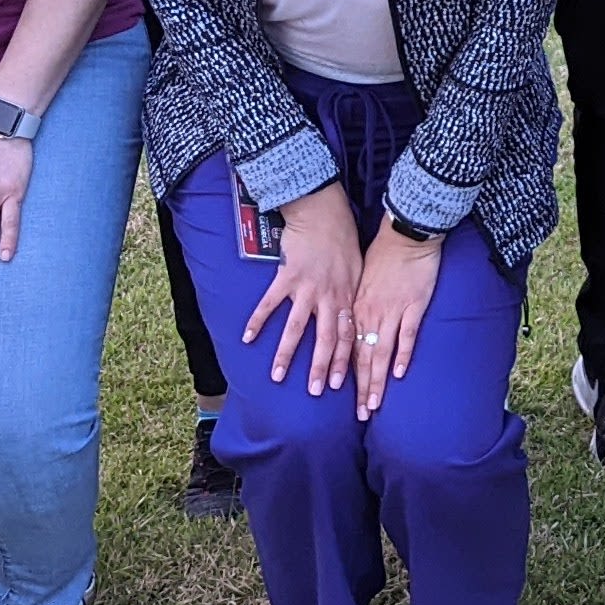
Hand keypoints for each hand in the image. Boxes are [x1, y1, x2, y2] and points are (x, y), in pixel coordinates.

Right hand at [242, 189, 365, 395]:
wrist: (323, 212)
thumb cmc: (342, 238)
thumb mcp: (357, 269)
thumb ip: (352, 294)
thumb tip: (352, 316)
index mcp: (347, 297)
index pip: (348, 337)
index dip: (343, 362)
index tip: (338, 385)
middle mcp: (328, 297)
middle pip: (325, 340)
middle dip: (319, 368)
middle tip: (313, 392)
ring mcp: (307, 288)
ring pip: (297, 328)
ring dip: (286, 354)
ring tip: (276, 376)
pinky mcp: (286, 277)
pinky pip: (270, 303)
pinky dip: (258, 320)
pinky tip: (247, 338)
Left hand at [347, 221, 445, 419]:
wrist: (405, 232)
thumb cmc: (383, 253)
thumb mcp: (360, 279)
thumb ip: (357, 303)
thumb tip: (351, 322)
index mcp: (355, 307)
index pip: (346, 347)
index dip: (342, 373)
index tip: (337, 395)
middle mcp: (369, 313)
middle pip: (362, 358)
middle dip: (360, 388)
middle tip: (360, 414)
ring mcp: (391, 311)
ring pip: (380, 353)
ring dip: (377, 381)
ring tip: (374, 405)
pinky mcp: (413, 305)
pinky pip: (406, 335)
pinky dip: (403, 355)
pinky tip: (399, 374)